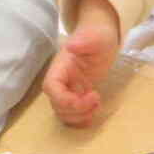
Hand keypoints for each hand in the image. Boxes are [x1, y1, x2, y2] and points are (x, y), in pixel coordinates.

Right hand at [43, 0, 122, 127]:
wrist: (102, 37)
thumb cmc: (98, 35)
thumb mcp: (95, 36)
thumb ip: (84, 41)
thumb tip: (72, 46)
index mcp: (60, 66)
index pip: (51, 88)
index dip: (64, 99)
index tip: (87, 97)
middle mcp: (61, 80)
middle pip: (57, 104)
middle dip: (76, 109)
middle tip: (96, 99)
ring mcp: (69, 89)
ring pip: (64, 112)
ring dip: (79, 116)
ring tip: (97, 104)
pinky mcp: (78, 95)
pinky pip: (73, 113)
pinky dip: (82, 118)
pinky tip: (95, 111)